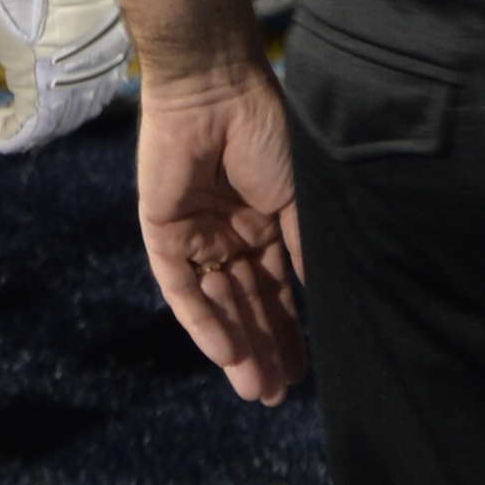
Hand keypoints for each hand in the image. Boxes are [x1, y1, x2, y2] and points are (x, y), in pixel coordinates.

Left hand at [135, 65, 306, 403]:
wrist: (215, 89)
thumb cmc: (266, 130)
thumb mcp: (295, 196)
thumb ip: (302, 248)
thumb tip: (321, 298)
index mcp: (263, 220)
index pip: (276, 287)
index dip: (289, 329)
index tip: (306, 371)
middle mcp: (229, 232)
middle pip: (247, 303)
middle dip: (264, 348)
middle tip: (278, 395)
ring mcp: (196, 234)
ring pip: (217, 303)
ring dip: (237, 346)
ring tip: (258, 388)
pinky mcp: (163, 232)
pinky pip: (182, 287)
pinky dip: (204, 321)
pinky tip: (227, 353)